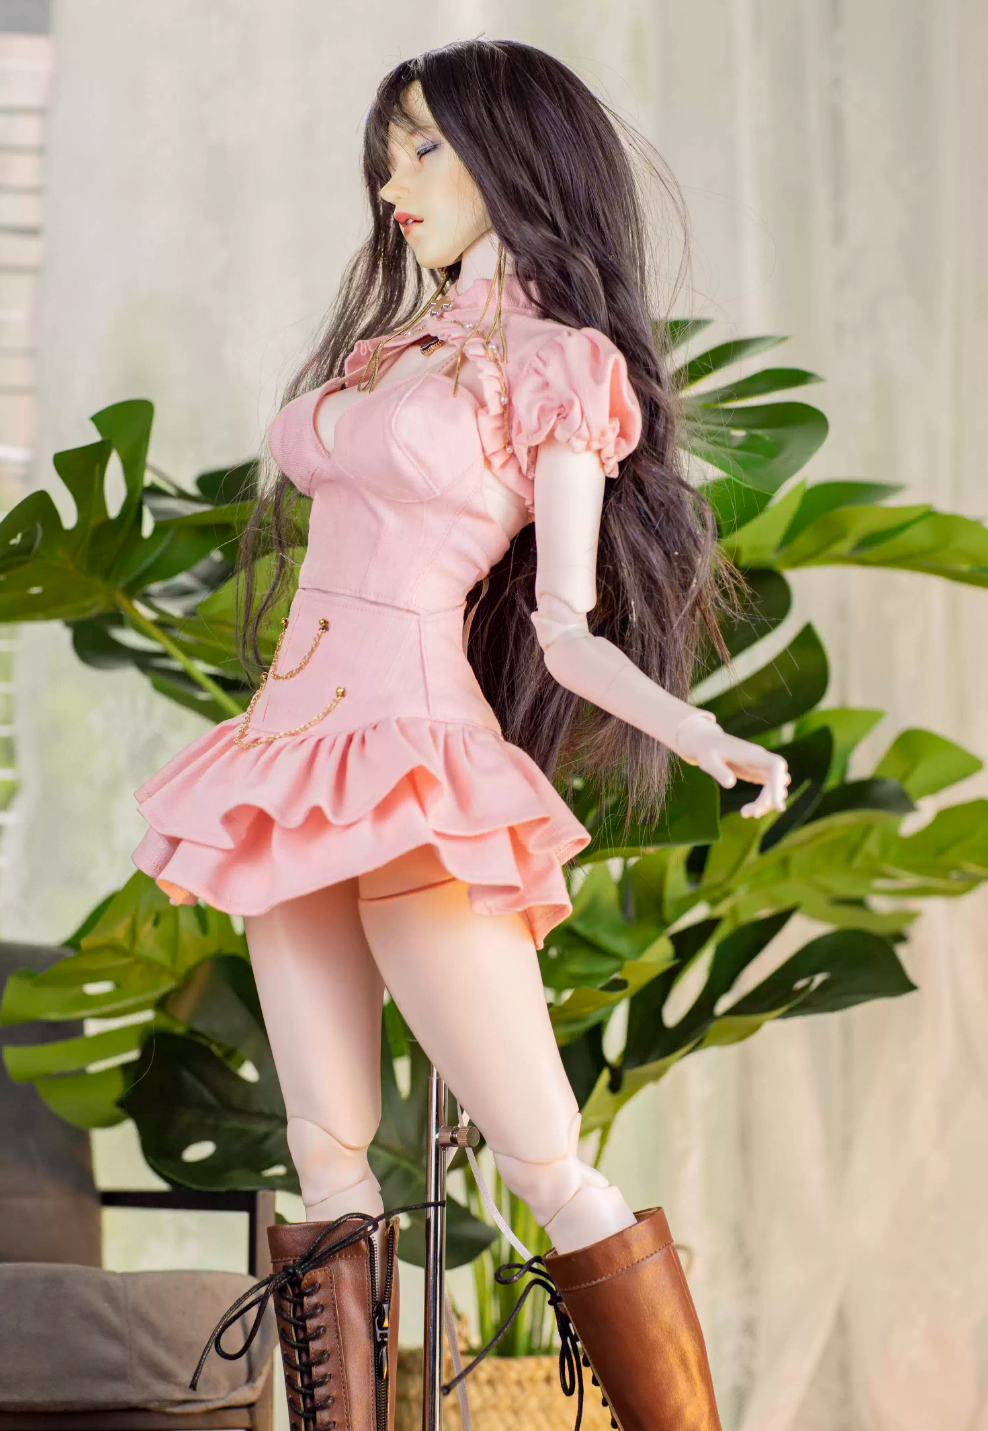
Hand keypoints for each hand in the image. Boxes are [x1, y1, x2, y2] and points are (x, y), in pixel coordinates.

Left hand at [676, 717, 790, 816]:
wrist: (707, 743)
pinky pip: (769, 790)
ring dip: (766, 803)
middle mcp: (762, 759)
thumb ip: (718, 771)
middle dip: (769, 799)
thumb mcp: (706, 760)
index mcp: (752, 754)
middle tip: (752, 814)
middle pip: (780, 780)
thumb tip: (730, 784)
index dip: (779, 784)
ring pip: (777, 787)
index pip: (776, 766)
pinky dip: (762, 803)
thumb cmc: (706, 750)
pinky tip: (745, 811)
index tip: (778, 806)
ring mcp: (762, 767)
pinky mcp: (758, 774)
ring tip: (744, 813)